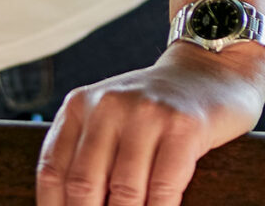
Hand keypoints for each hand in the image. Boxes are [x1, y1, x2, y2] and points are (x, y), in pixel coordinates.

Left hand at [35, 42, 264, 205]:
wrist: (212, 70)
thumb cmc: (157, 108)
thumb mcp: (110, 117)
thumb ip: (89, 154)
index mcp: (80, 106)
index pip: (53, 170)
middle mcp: (107, 105)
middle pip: (84, 185)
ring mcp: (146, 114)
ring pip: (124, 193)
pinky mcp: (184, 127)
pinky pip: (164, 188)